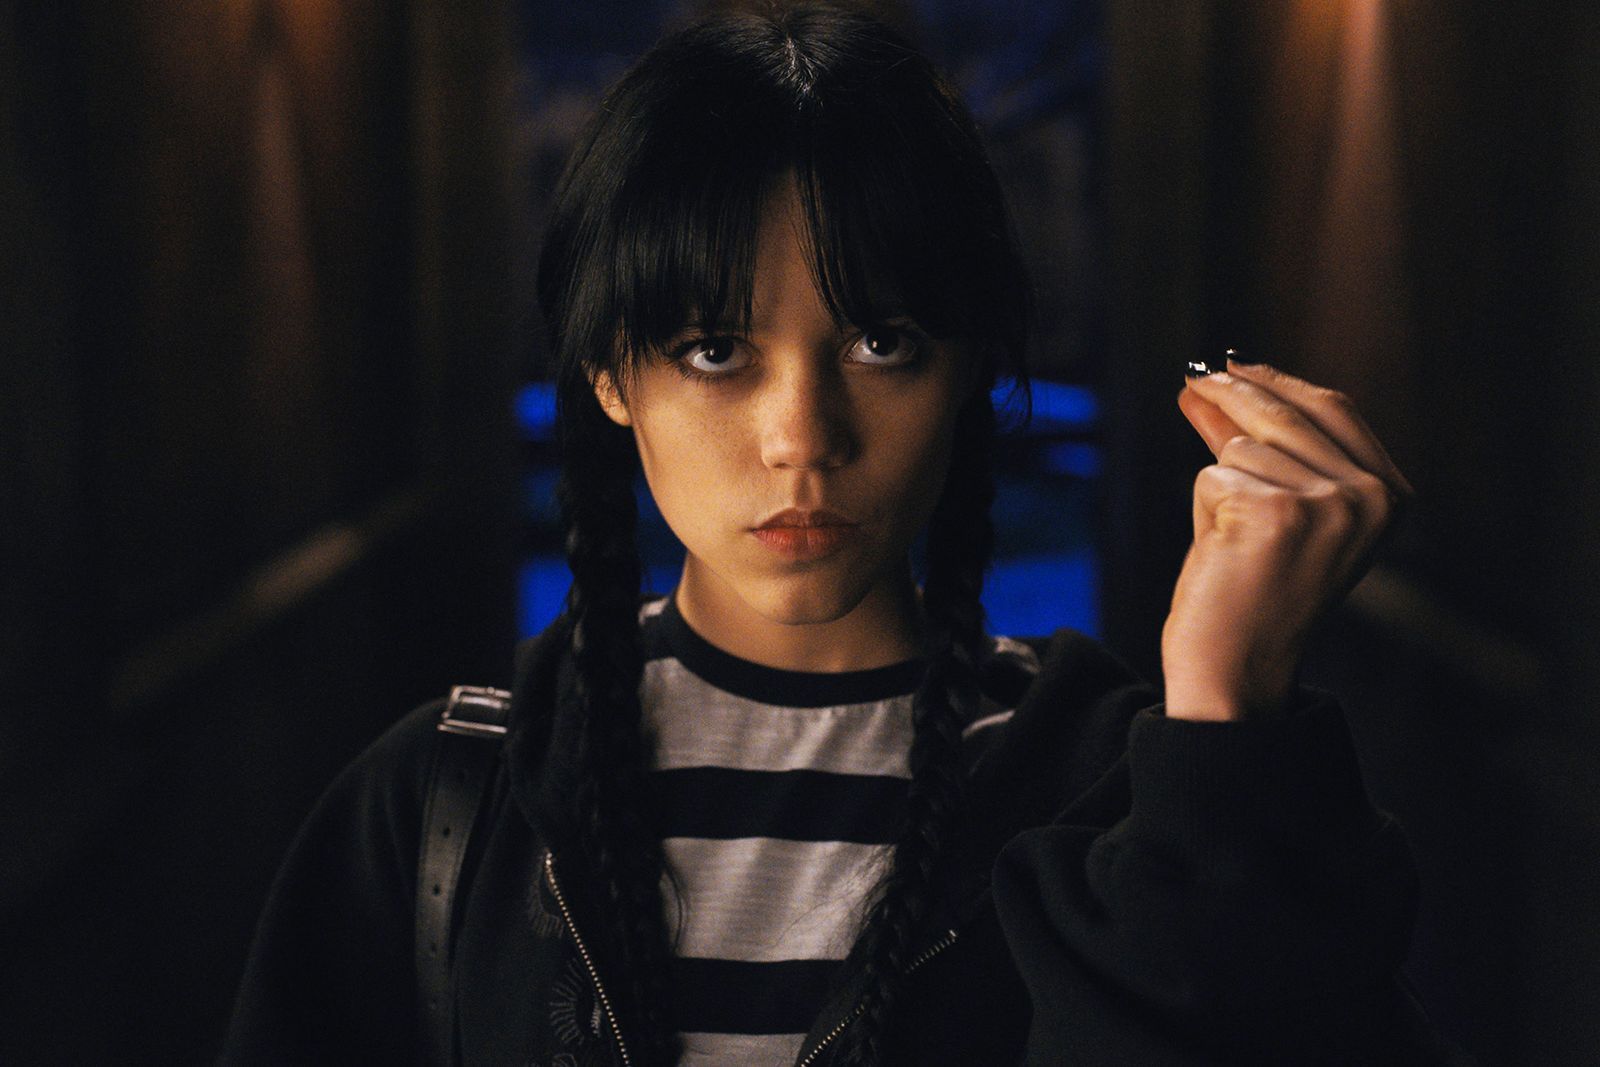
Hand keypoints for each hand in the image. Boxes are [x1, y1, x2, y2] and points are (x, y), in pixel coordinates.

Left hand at [1162, 359, 1412, 720]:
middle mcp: (1369, 497)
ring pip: (1242, 447)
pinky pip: (1212, 475)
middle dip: (1230, 394)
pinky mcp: (1273, 512)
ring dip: (1218, 485)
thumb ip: (1259, 446)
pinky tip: (1222, 553)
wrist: (1235, 668)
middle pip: (1284, 413)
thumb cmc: (1252, 595)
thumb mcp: (1277, 510)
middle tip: (1190, 383)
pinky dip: (1202, 509)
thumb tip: (1213, 382)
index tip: (1233, 365)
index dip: (1278, 382)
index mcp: (1389, 495)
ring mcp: (1325, 503)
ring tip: (1232, 542)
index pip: (1333, 408)